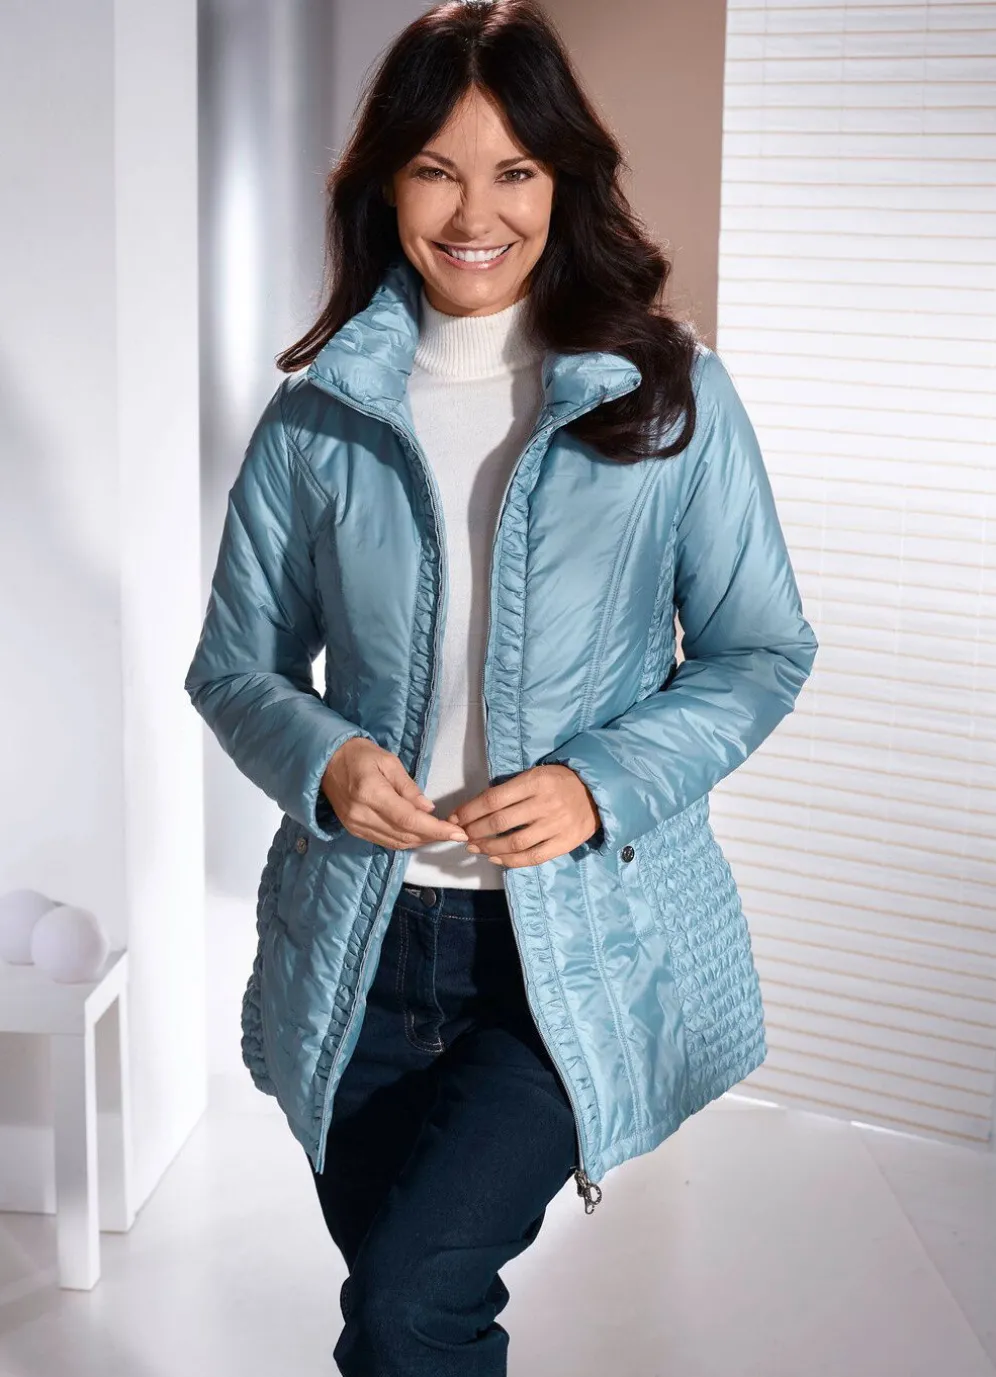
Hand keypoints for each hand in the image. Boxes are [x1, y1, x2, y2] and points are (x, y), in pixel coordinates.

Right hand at [321, 738, 468, 849]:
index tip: (457, 833)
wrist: (326, 761)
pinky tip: (418, 834)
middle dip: (433, 836)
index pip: (409, 819)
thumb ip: (409, 787)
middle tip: (454, 832)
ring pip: (396, 843)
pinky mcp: (354, 831)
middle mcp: (362, 814)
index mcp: (371, 793)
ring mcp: (356, 826)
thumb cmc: (359, 754)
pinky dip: (405, 841)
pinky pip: (385, 842)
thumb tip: (428, 808)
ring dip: (420, 841)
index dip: (435, 829)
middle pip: (404, 835)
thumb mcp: (388, 761)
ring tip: (440, 833)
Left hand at [445, 764, 600, 868]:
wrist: (598, 793)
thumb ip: (511, 790)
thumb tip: (476, 808)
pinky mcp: (565, 842)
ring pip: (514, 842)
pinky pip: (533, 857)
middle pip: (499, 822)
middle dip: (474, 831)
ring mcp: (556, 825)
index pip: (493, 799)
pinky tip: (496, 859)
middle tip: (462, 836)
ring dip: (488, 847)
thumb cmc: (559, 782)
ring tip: (475, 848)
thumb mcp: (536, 775)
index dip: (469, 811)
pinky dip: (511, 861)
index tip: (455, 818)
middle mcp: (545, 803)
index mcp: (535, 782)